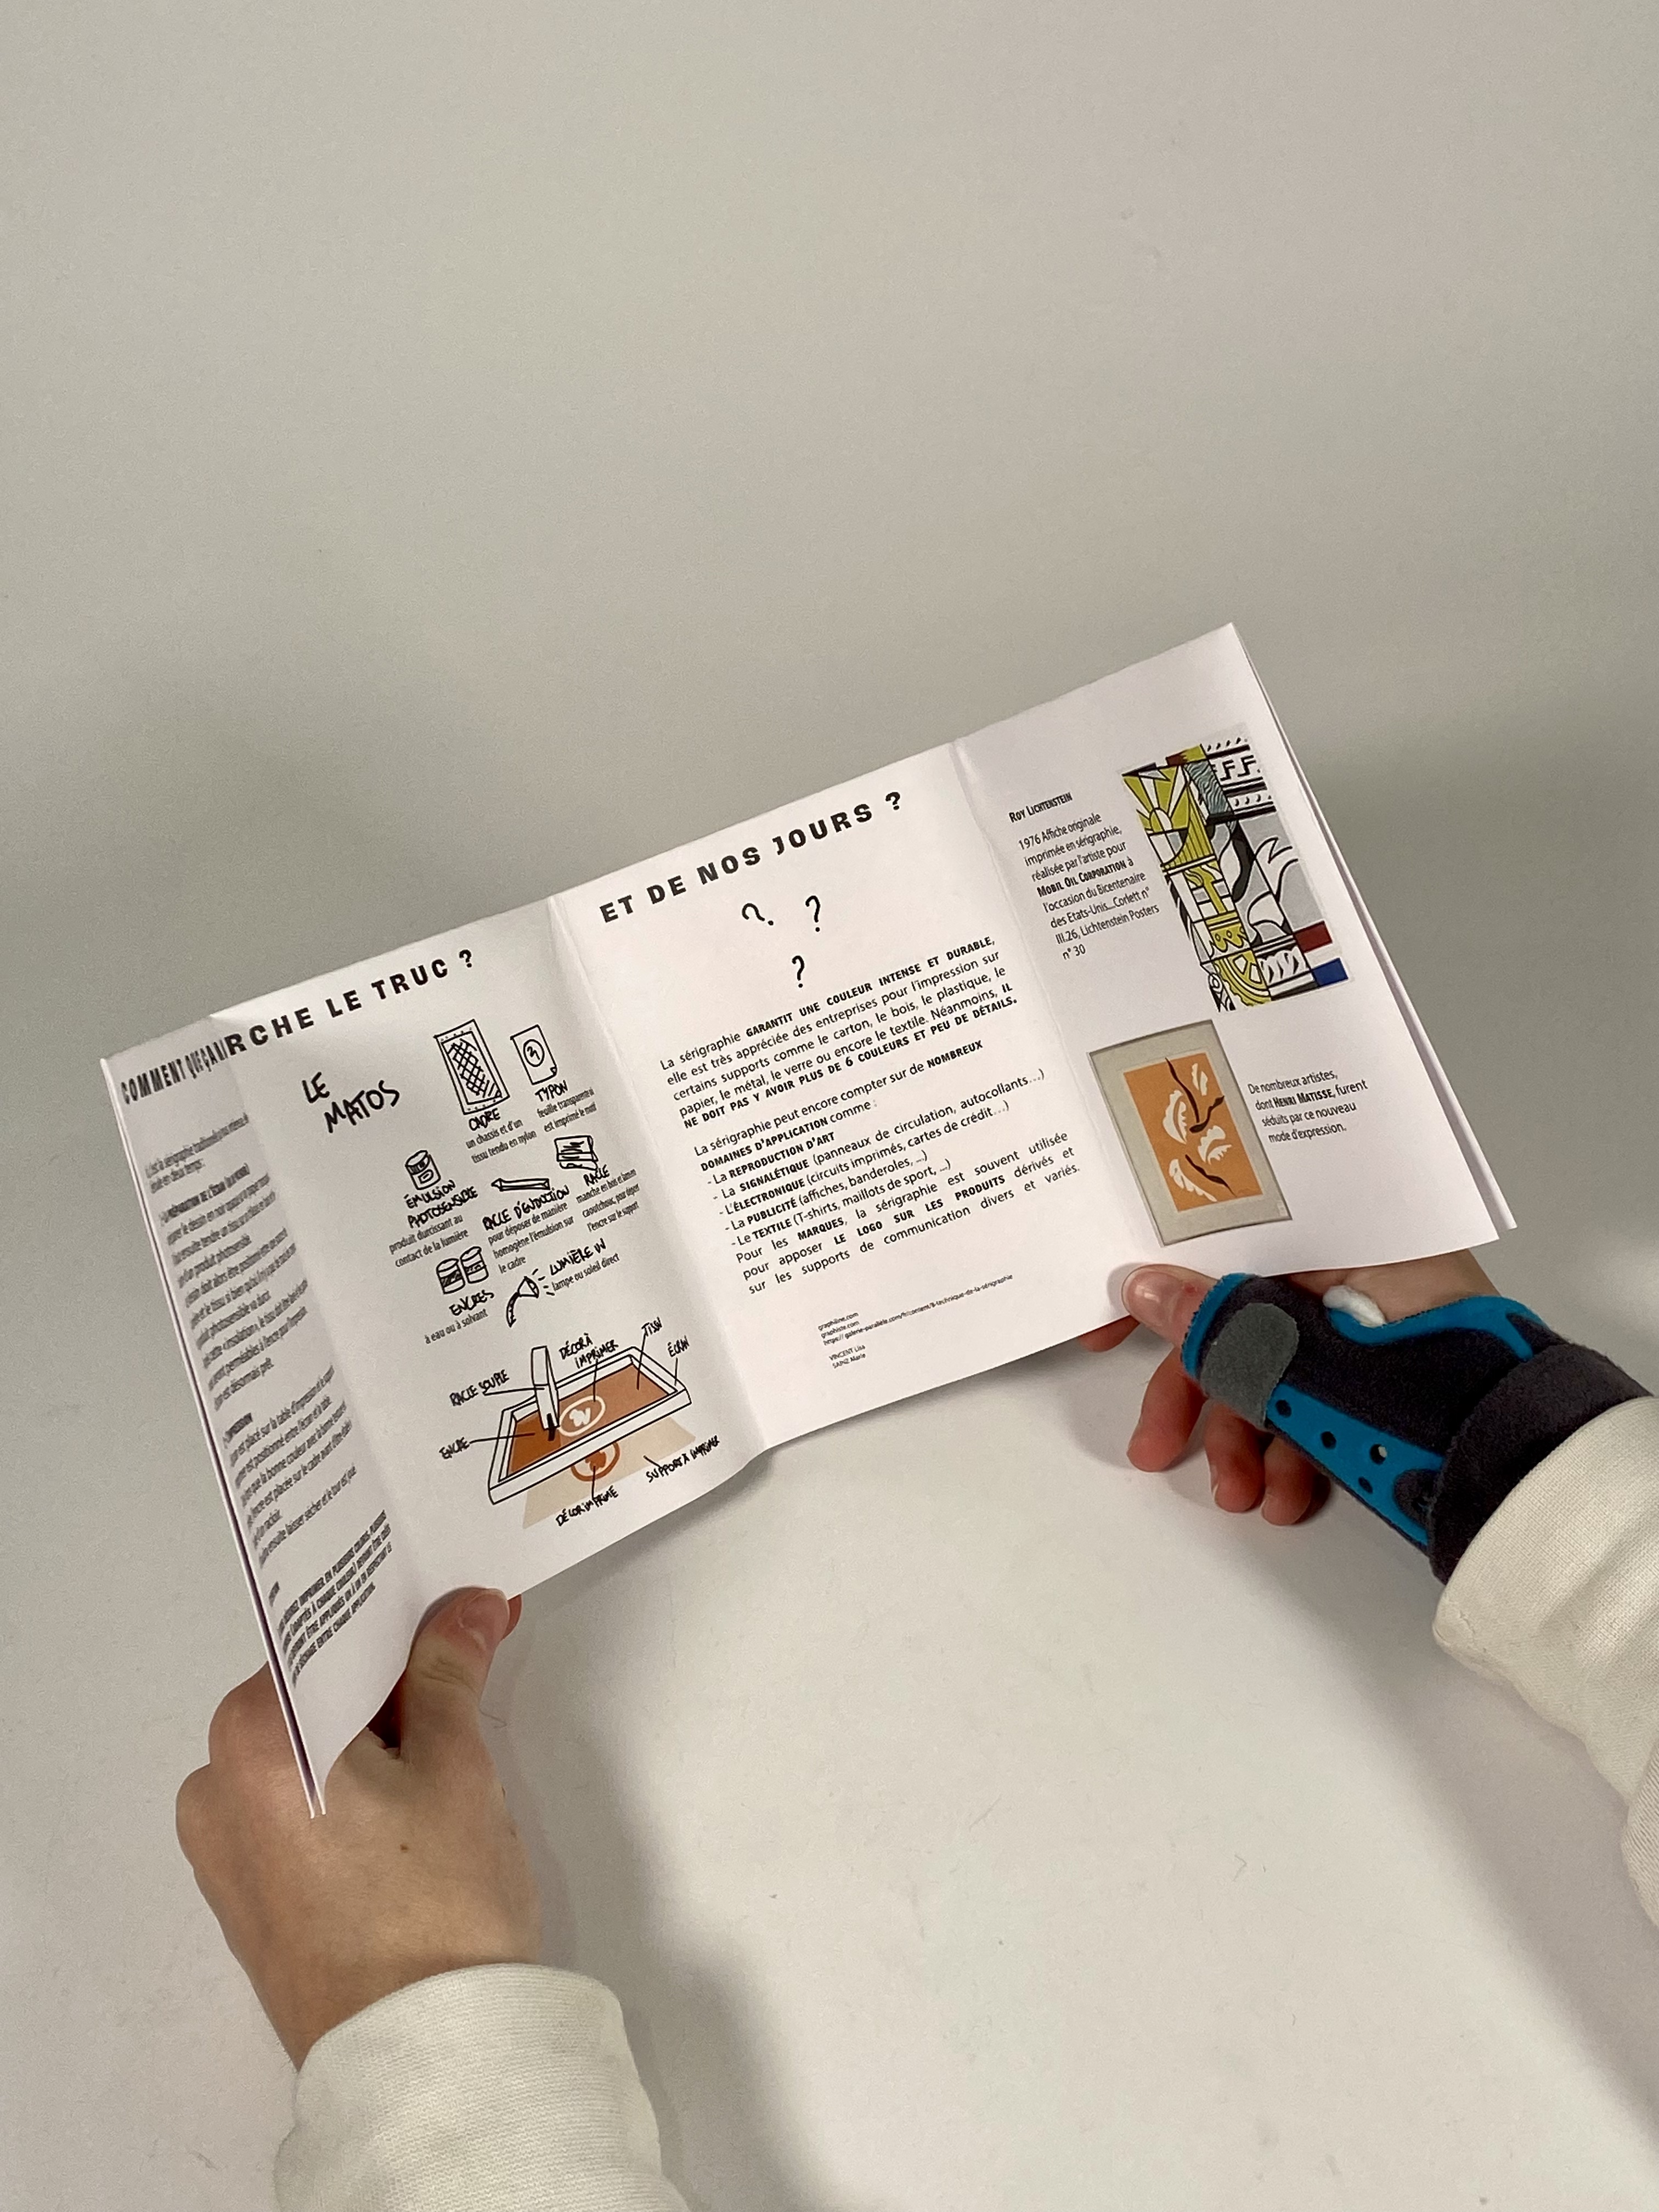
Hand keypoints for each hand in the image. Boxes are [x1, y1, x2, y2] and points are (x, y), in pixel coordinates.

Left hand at [176, 1589, 539, 2065]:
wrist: (424, 2057)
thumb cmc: (436, 1912)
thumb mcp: (458, 1767)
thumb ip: (449, 1672)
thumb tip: (460, 1611)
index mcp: (253, 1739)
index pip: (330, 1639)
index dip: (404, 1614)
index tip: (456, 1600)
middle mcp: (217, 1788)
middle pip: (314, 1693)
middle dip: (394, 1673)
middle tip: (471, 1652)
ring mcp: (227, 1850)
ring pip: (308, 1751)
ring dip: (376, 1731)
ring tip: (454, 1733)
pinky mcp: (251, 1897)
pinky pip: (297, 1807)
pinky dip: (351, 1785)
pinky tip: (417, 1792)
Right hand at [1083, 1252, 1494, 1524]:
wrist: (1527, 1472)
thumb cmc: (1420, 1391)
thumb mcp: (1298, 1355)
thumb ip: (1214, 1323)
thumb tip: (1143, 1287)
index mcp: (1347, 1238)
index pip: (1229, 1241)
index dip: (1163, 1287)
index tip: (1109, 1332)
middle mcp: (1363, 1275)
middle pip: (1243, 1319)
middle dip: (1199, 1396)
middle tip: (1156, 1448)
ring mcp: (1379, 1334)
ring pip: (1276, 1372)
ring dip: (1243, 1440)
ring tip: (1242, 1497)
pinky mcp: (1392, 1387)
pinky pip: (1317, 1405)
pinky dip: (1291, 1451)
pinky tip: (1287, 1496)